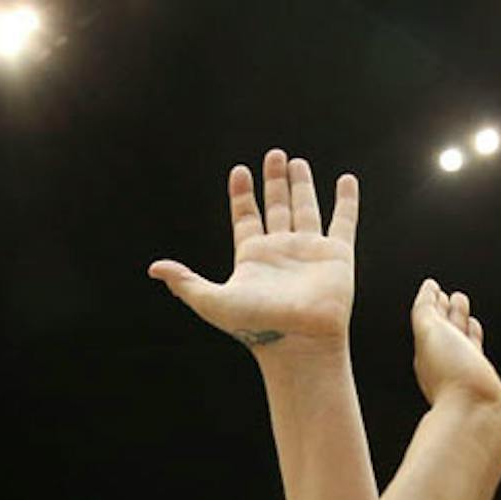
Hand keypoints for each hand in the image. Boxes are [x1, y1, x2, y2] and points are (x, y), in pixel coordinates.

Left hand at [148, 150, 356, 354]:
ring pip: (306, 209)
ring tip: (295, 161)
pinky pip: (344, 221)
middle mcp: (281, 251)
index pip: (245, 218)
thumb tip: (154, 269)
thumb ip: (185, 281)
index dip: (242, 195)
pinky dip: (347, 201)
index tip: (239, 171)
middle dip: (274, 181)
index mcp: (253, 257)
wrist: (297, 342)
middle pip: (276, 207)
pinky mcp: (337, 255)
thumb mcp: (212, 301)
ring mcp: (310, 251)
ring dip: (301, 185)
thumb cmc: (256, 326)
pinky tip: (346, 180)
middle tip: (274, 154)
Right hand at [410, 280, 500, 463]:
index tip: (476, 328)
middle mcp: (447, 373)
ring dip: (444, 308)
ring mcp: (436, 353)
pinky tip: (431, 286)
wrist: (478, 419)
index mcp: (466, 390)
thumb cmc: (499, 429)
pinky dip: (426, 297)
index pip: (469, 359)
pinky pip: (424, 310)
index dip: (473, 342)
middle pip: (452, 340)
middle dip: (456, 323)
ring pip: (439, 324)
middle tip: (458, 304)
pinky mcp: (429, 335)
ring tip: (449, 295)